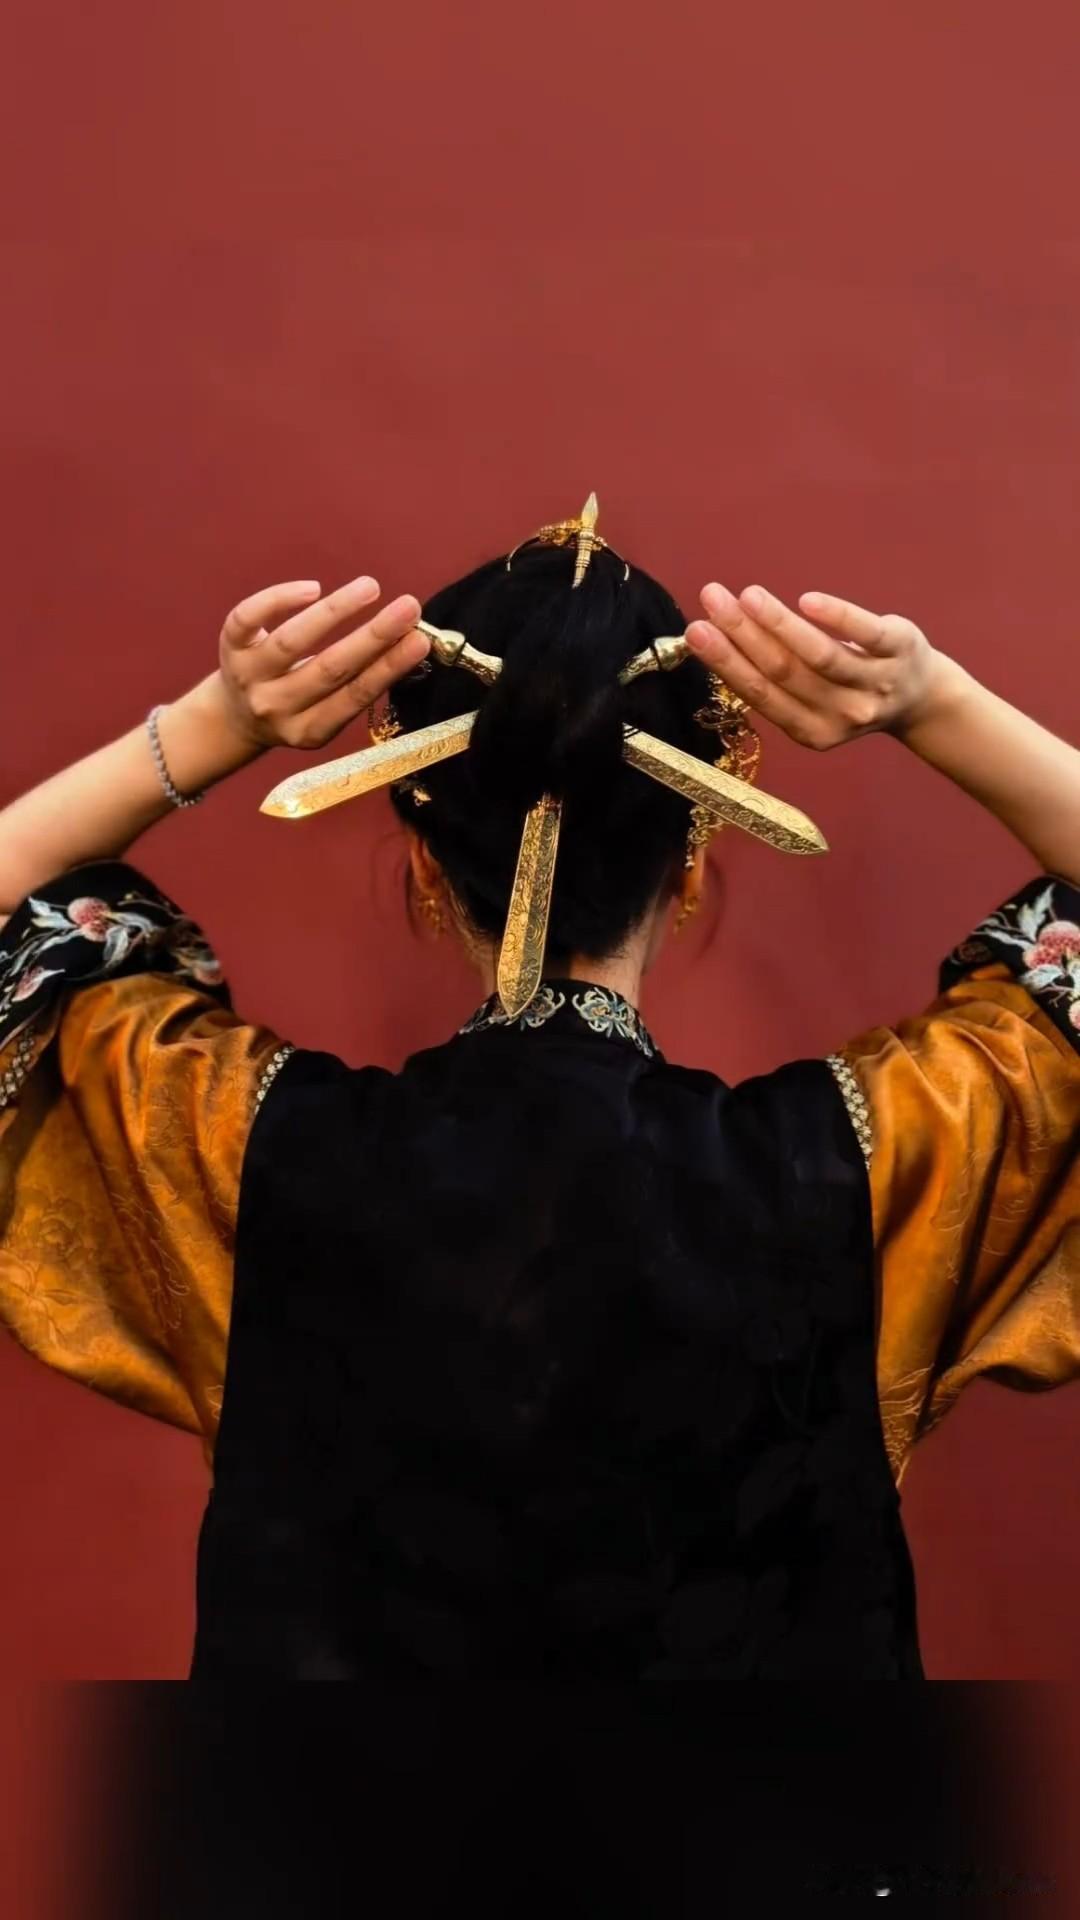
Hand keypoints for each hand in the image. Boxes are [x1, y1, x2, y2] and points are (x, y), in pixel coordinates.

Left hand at [215, 574, 429, 751]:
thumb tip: (410, 640)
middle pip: (329, 669)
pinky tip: (314, 588)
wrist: (235, 717)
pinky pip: (249, 618)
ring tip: (371, 586)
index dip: (388, 669)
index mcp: (309, 730)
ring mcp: (249, 678)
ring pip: (292, 642)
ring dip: (336, 611)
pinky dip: (278, 599)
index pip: (354, 697)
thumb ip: (358, 684)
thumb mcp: (325, 712)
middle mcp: (276, 707)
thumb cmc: (298, 704)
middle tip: (409, 607)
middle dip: (373, 636)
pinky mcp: (229, 648)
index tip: (421, 640)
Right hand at [686, 583, 948, 749]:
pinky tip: (807, 600)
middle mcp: (843, 714)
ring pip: (819, 656)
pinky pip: (865, 633)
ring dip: (778, 623)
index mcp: (812, 732)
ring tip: (746, 594)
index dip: (726, 664)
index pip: (762, 696)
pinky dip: (835, 617)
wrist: (921, 696)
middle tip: (710, 599)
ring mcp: (875, 684)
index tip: (695, 631)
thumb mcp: (813, 700)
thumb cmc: (849, 690)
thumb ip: (774, 680)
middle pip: (784, 672)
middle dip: (741, 635)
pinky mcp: (900, 649)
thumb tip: (714, 636)